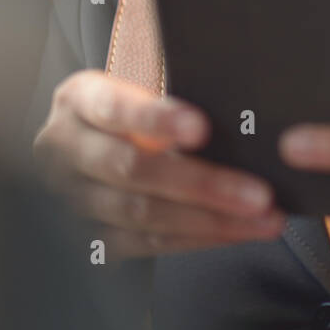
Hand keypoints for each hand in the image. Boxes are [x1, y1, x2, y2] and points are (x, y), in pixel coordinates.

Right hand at [33, 70, 287, 258]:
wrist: (84, 144)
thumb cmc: (128, 107)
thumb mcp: (132, 85)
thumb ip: (167, 93)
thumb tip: (236, 105)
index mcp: (78, 101)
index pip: (115, 108)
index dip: (156, 119)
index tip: (202, 128)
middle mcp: (67, 151)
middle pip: (133, 169)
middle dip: (201, 184)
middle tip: (258, 193)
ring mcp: (74, 199)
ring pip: (144, 214)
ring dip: (210, 220)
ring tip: (263, 218)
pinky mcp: (90, 238)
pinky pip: (148, 244)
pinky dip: (198, 238)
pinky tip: (237, 232)